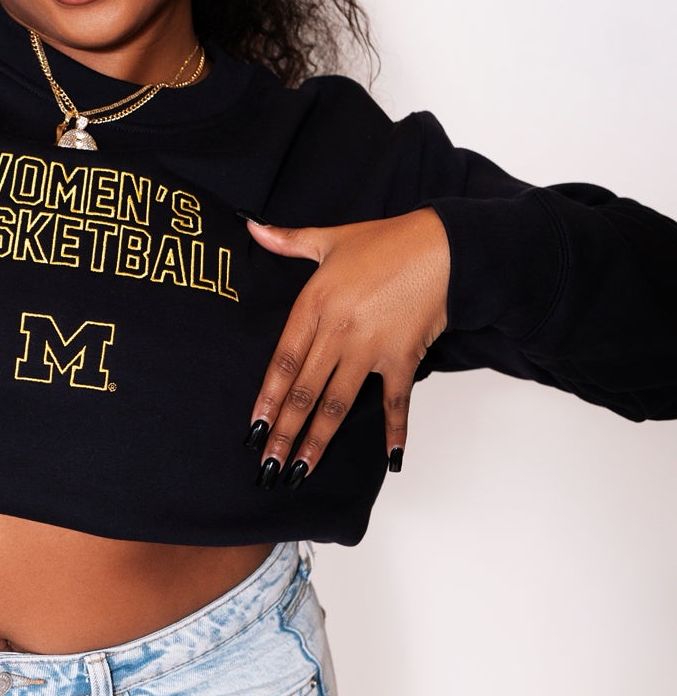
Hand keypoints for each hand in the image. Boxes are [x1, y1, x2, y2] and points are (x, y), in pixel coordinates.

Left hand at [243, 207, 450, 483]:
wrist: (444, 246)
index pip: (283, 362)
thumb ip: (288, 240)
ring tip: (300, 470)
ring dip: (318, 440)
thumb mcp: (331, 237)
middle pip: (304, 392)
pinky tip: (391, 457)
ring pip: (338, 403)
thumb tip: (251, 225)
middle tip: (267, 467)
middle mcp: (338, 331)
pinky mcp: (403, 358)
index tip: (253, 429)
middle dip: (283, 433)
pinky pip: (396, 401)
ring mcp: (371, 348)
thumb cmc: (388, 241)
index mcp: (315, 303)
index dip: (266, 399)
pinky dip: (395, 430)